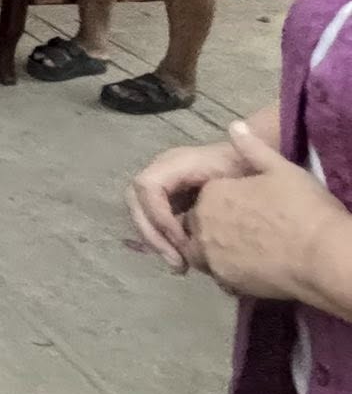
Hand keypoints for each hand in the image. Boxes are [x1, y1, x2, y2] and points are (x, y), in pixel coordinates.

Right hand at [127, 139, 247, 270]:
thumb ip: (250, 149)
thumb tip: (236, 127)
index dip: (158, 215)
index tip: (182, 242)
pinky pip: (155, 223)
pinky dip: (164, 243)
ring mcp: (165, 189)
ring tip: (180, 266)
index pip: (147, 186)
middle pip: (137, 202)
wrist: (257, 174)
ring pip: (142, 215)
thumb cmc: (256, 170)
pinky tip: (184, 261)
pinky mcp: (170, 205)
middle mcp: (164, 173)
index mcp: (179, 162)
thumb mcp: (256, 160)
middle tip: (176, 262)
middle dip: (152, 234)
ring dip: (156, 242)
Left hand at [186, 120, 347, 301]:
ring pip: (200, 252)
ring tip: (247, 250)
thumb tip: (235, 126)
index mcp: (211, 194)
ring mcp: (211, 255)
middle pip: (195, 225)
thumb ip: (253, 148)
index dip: (222, 204)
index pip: (202, 198)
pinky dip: (228, 271)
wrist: (324, 257)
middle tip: (247, 231)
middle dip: (211, 227)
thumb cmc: (305, 209)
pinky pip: (217, 275)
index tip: (246, 209)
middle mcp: (202, 224)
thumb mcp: (282, 170)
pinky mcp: (225, 281)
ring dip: (215, 250)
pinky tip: (251, 267)